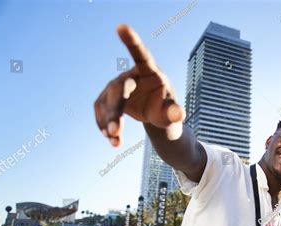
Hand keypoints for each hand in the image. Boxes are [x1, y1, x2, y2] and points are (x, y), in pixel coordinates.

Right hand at [94, 24, 183, 146]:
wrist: (157, 115)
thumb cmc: (167, 109)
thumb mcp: (172, 113)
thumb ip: (174, 112)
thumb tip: (179, 115)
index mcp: (150, 72)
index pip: (141, 54)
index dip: (131, 41)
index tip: (121, 27)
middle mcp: (130, 75)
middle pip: (119, 89)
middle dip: (115, 111)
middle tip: (116, 132)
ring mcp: (117, 86)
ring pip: (106, 102)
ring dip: (108, 123)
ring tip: (115, 143)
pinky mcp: (107, 98)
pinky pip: (101, 111)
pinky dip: (104, 125)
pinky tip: (111, 139)